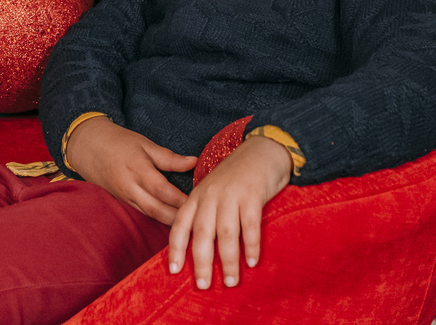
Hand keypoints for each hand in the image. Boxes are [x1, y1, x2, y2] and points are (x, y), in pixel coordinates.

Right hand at [66, 116, 196, 225]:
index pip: (162, 190)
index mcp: (138, 169)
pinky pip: (142, 212)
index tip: (199, 202)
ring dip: (169, 221)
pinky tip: (171, 221)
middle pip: (156, 208)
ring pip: (149, 214)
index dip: (180, 199)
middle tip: (197, 221)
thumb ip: (169, 157)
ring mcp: (124, 196)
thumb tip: (194, 162)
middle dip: (177, 217)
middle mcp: (130, 186)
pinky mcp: (122, 201)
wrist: (88, 146)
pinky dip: (157, 218)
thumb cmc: (118, 142)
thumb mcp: (145, 143)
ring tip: (189, 225)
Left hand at [167, 136, 290, 289]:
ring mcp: (231, 195)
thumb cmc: (236, 178)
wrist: (262, 150)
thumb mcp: (213, 192)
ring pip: (225, 233)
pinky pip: (250, 225)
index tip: (174, 271)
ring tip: (232, 282)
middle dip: (201, 262)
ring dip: (228, 260)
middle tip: (203, 286)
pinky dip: (251, 245)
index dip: (176, 249)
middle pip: (201, 233)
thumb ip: (205, 215)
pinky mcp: (252, 194)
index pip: (180, 225)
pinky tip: (252, 261)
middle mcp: (210, 196)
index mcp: (197, 197)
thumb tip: (199, 252)